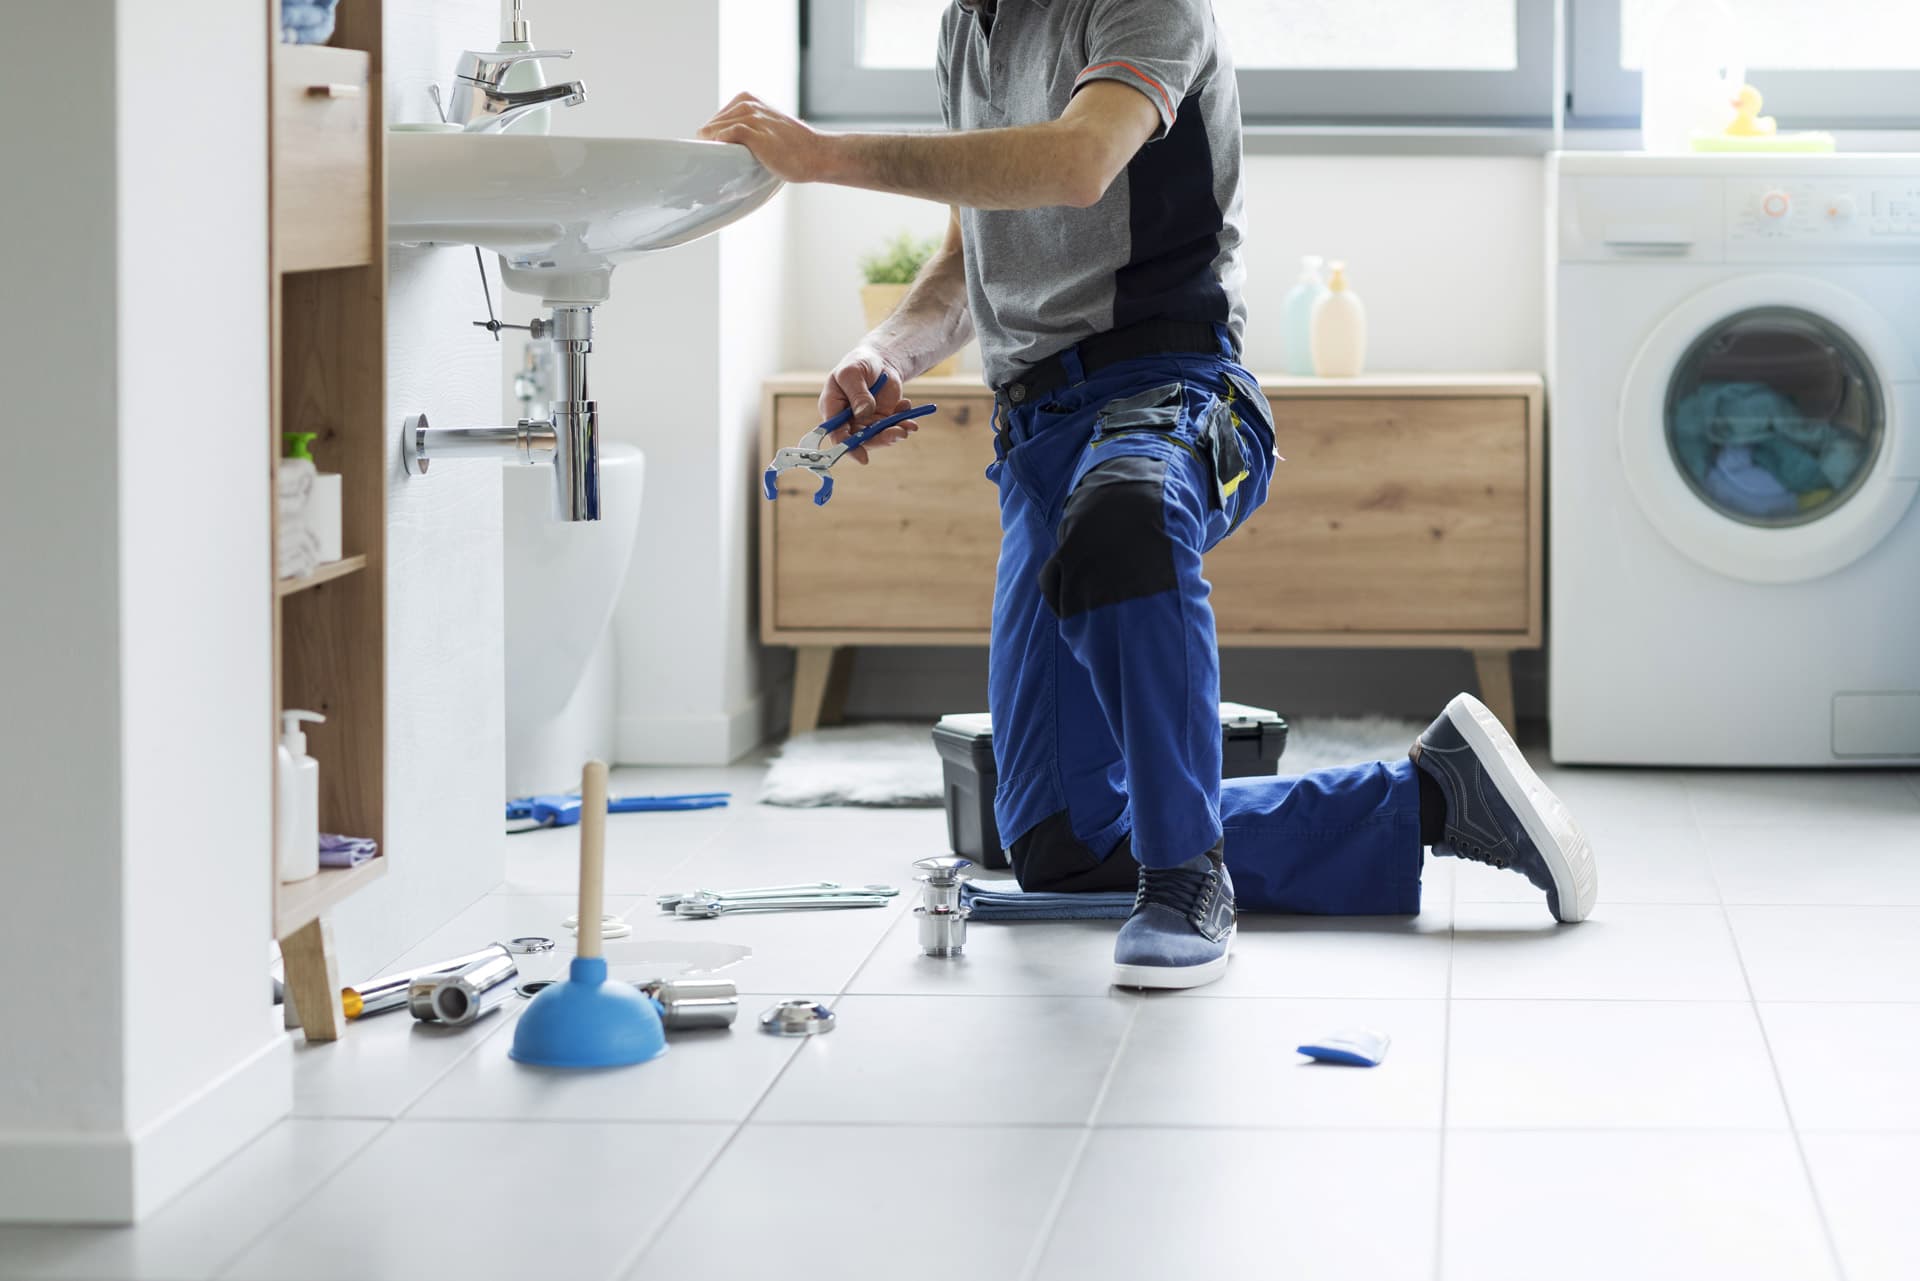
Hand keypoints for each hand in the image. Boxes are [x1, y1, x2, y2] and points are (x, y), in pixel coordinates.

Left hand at [698, 93, 833, 183]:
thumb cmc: (793, 147)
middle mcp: (748, 104)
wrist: (816, 154)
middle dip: (709, 143)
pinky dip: (718, 144)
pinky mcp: (756, 133)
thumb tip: (723, 146)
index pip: (716, 118)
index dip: (712, 137)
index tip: (714, 154)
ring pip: (715, 128)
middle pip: (712, 124)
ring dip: (710, 146)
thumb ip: (747, 129)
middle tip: (711, 163)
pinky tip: (720, 155)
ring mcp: (752, 117)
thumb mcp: (766, 127)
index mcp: (748, 100)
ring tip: (712, 165)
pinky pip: (727, 134)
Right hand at [820, 348, 919, 464]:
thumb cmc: (858, 364)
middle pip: (861, 440)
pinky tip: (906, 406)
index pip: (837, 435)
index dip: (848, 448)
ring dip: (895, 433)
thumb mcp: (852, 373)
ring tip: (908, 425)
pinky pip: (894, 427)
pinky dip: (903, 421)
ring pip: (879, 436)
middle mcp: (849, 422)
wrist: (879, 361)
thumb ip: (857, 393)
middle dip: (880, 439)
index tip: (862, 458)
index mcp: (833, 410)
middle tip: (897, 433)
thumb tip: (863, 413)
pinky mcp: (884, 421)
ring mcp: (867, 423)